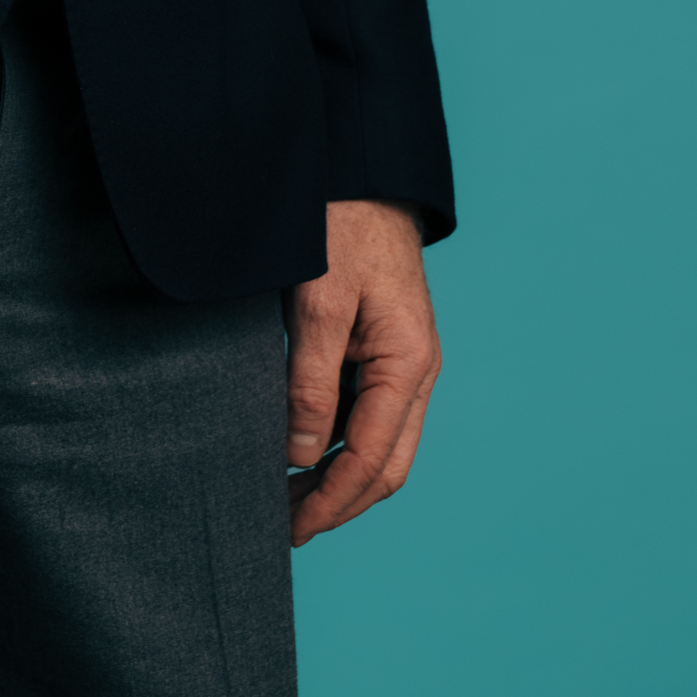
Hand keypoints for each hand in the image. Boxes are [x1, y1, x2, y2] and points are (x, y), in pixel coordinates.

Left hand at [284, 199, 440, 545]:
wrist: (360, 166)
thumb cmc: (340, 223)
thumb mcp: (319, 300)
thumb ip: (310, 380)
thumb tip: (302, 455)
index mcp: (409, 363)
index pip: (373, 460)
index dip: (332, 501)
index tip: (290, 530)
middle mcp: (414, 370)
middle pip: (384, 463)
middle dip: (337, 501)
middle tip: (283, 528)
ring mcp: (401, 358)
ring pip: (375, 440)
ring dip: (334, 474)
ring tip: (281, 496)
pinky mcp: (381, 344)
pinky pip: (363, 408)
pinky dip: (334, 437)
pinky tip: (297, 445)